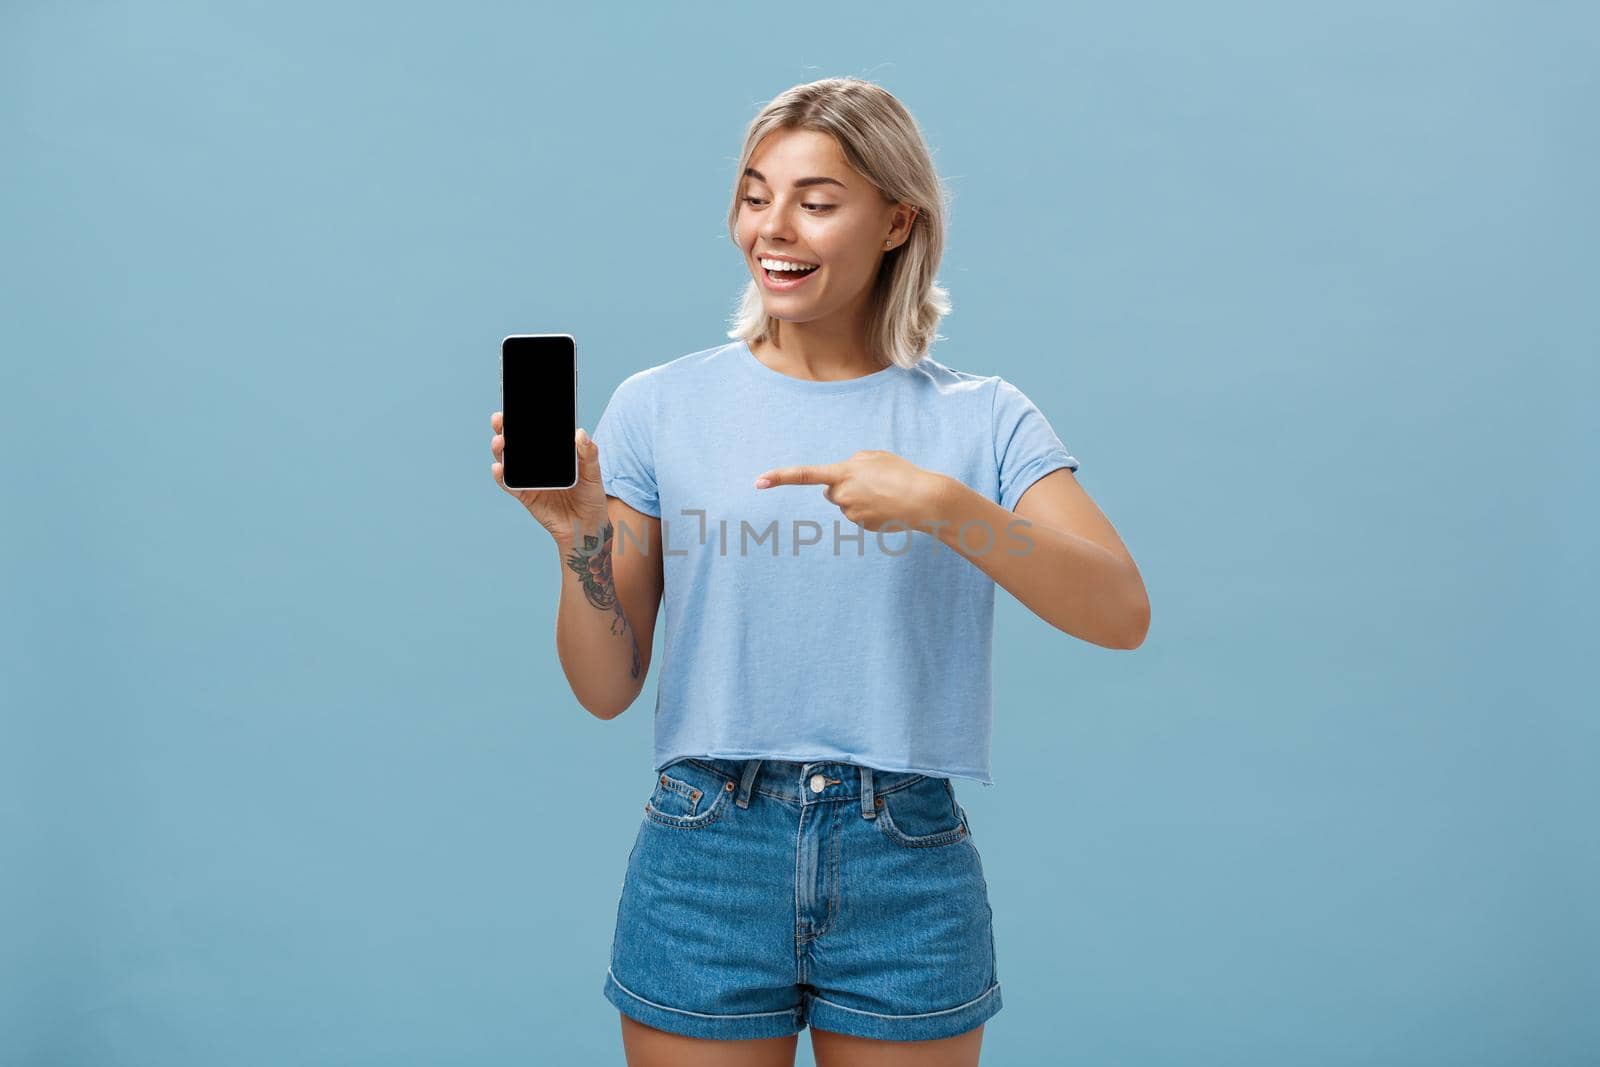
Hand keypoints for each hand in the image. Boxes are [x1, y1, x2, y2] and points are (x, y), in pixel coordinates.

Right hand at [490, 412, 609, 544]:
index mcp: (552, 452)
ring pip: (508, 460)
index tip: (516, 404)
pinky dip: (501, 476)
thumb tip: (580, 433)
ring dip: (500, 449)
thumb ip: (589, 454)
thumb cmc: (591, 497)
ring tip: (500, 441)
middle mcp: (537, 462)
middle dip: (504, 428)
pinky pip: (509, 484)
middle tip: (500, 419)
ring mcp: (529, 478)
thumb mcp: (594, 474)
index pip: (534, 431)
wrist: (587, 527)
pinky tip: (499, 468)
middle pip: (516, 442)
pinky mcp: (525, 495)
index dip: (523, 418)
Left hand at [753, 450, 949, 531]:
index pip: (804, 475)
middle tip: (871, 483)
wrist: (924, 500)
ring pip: (847, 505)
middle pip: (831, 492)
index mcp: (842, 474)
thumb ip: (853, 462)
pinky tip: (889, 506)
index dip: (780, 477)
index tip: (758, 482)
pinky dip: (871, 511)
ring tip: (885, 493)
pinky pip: (860, 516)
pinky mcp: (862, 527)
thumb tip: (842, 478)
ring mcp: (851, 514)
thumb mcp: (875, 456)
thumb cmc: (901, 472)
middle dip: (844, 487)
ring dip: (861, 499)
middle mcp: (842, 496)